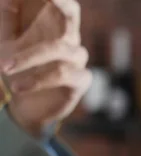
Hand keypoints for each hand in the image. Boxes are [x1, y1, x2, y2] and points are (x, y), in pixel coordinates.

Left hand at [0, 0, 90, 134]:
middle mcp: (68, 39)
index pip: (60, 3)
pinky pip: (62, 74)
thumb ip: (8, 16)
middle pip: (71, 12)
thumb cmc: (17, 70)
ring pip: (59, 48)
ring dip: (29, 57)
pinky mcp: (80, 81)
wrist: (24, 107)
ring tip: (4, 69)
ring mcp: (77, 60)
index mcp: (51, 25)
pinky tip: (19, 87)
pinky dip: (38, 80)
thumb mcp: (6, 41)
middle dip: (60, 3)